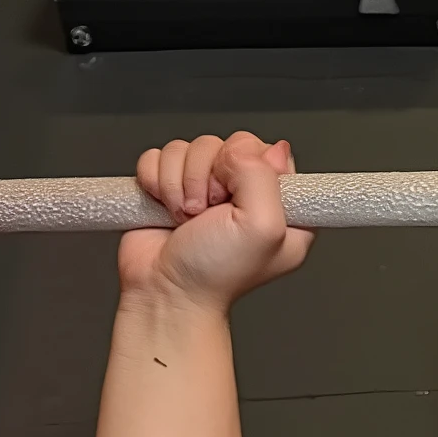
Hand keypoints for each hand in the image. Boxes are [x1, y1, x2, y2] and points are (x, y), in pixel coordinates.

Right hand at [117, 132, 314, 313]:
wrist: (165, 292)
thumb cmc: (215, 274)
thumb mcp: (261, 227)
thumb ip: (262, 176)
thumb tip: (251, 147)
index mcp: (282, 205)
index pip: (270, 152)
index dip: (248, 165)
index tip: (238, 196)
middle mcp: (245, 193)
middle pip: (226, 144)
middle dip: (208, 175)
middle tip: (208, 212)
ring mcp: (207, 188)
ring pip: (190, 147)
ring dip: (180, 182)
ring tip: (187, 218)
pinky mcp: (171, 186)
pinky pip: (159, 155)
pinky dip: (155, 179)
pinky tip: (164, 208)